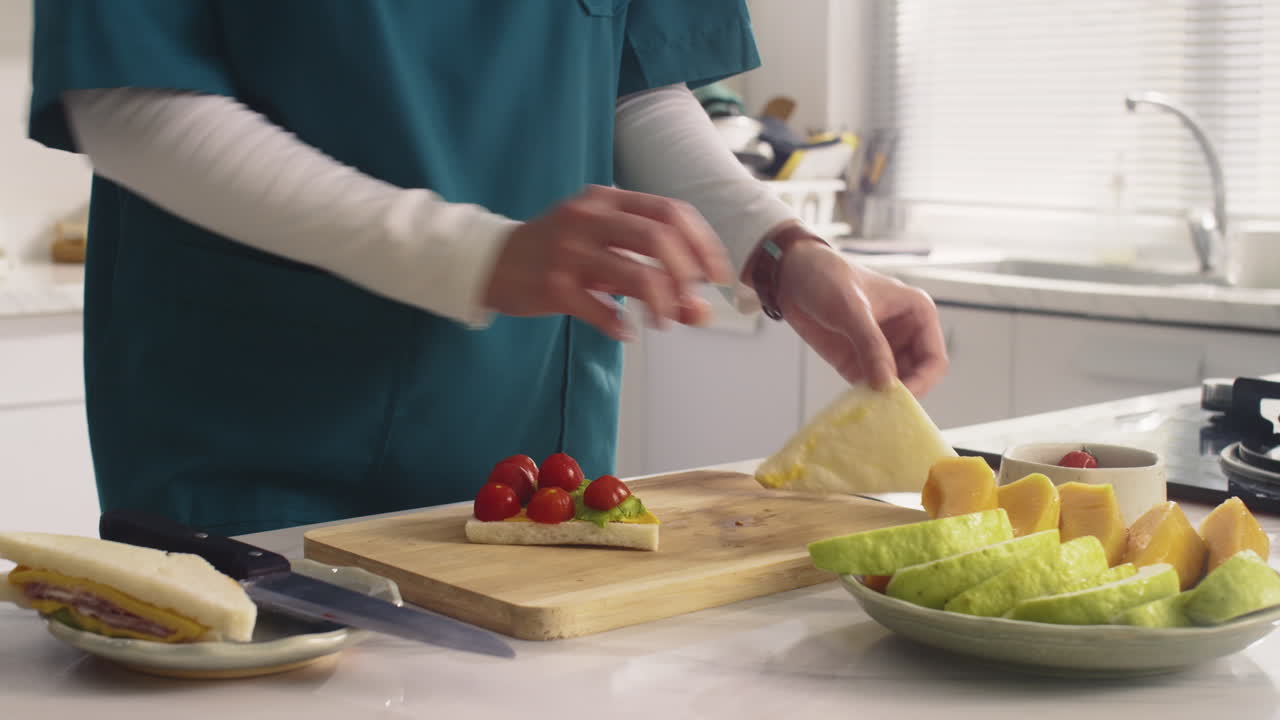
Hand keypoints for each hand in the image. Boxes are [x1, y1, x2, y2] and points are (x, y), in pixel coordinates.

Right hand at [483, 185, 732, 339]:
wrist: (491, 261)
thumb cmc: (558, 252)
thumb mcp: (605, 250)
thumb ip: (653, 275)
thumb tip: (702, 311)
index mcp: (607, 200)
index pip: (671, 212)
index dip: (703, 244)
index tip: (717, 276)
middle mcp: (590, 218)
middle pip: (659, 238)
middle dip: (686, 275)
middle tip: (691, 302)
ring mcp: (569, 250)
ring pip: (636, 274)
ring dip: (661, 304)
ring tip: (661, 322)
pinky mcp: (552, 285)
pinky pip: (600, 308)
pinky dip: (620, 324)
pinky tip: (624, 330)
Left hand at [762, 224, 948, 395]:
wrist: (791, 275)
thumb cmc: (827, 277)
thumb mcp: (851, 309)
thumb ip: (871, 346)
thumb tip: (886, 383)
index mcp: (917, 314)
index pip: (934, 359)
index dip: (922, 381)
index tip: (898, 396)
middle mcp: (905, 334)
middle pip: (917, 377)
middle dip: (902, 394)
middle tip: (882, 409)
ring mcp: (881, 349)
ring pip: (894, 385)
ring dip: (883, 399)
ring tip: (867, 410)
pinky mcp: (858, 360)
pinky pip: (870, 386)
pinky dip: (865, 397)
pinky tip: (855, 405)